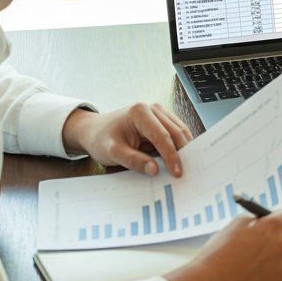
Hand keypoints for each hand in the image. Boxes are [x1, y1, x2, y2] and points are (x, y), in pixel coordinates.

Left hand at [62, 103, 192, 175]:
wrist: (94, 131)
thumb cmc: (101, 139)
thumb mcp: (112, 152)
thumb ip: (133, 160)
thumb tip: (154, 169)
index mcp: (140, 112)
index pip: (162, 136)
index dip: (172, 156)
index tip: (177, 172)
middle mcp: (152, 108)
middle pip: (175, 132)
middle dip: (182, 152)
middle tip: (187, 171)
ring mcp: (158, 112)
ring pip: (179, 131)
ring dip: (184, 148)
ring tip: (187, 166)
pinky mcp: (160, 120)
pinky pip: (175, 133)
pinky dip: (179, 145)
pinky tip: (180, 158)